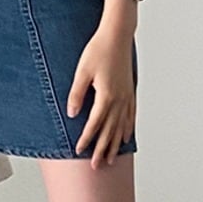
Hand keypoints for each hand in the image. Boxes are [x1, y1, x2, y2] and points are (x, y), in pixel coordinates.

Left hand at [67, 25, 136, 166]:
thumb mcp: (82, 71)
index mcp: (106, 96)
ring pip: (121, 127)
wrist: (117, 35)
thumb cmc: (98, 50)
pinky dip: (127, 129)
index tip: (79, 151)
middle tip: (95, 166)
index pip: (94, 124)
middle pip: (109, 131)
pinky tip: (126, 137)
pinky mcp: (130, 91)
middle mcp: (118, 100)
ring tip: (110, 159)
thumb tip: (72, 114)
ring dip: (115, 144)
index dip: (86, 139)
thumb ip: (76, 94)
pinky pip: (130, 116)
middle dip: (102, 150)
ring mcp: (126, 96)